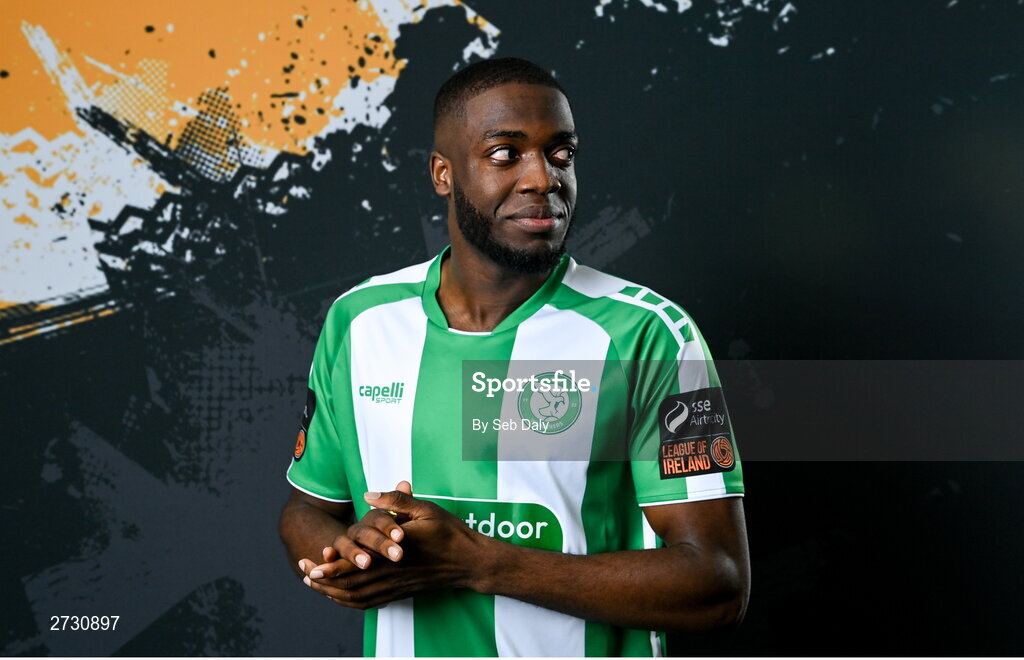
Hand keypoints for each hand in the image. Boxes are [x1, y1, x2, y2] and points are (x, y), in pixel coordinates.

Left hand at [301, 483, 489, 607]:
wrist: (469, 561)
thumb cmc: (448, 533)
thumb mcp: (425, 508)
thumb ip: (396, 500)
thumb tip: (369, 494)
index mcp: (395, 551)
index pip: (356, 564)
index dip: (331, 567)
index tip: (310, 564)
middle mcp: (392, 573)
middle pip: (350, 584)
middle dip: (324, 581)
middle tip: (304, 573)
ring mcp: (396, 586)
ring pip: (357, 596)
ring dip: (333, 593)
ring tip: (315, 585)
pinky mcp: (400, 592)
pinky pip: (370, 603)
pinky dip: (351, 602)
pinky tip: (341, 596)